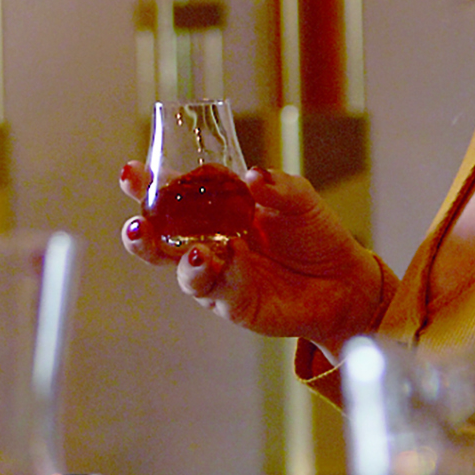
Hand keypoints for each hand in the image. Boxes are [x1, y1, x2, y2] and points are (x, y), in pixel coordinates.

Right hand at [117, 160, 385, 344]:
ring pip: (177, 269)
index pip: (169, 194)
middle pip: (156, 238)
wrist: (343, 281)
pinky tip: (231, 259)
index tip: (131, 173)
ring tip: (195, 250)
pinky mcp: (231, 302)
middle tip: (138, 224)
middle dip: (139, 232)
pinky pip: (216, 289)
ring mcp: (216, 273)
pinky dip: (221, 274)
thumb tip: (253, 176)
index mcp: (212, 209)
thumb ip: (277, 186)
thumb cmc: (313, 235)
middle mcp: (204, 241)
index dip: (144, 184)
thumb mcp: (299, 199)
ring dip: (177, 261)